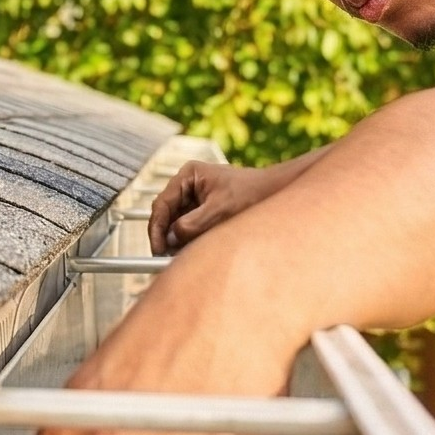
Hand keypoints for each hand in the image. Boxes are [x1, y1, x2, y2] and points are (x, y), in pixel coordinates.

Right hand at [147, 156, 317, 254]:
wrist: (278, 194)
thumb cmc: (253, 193)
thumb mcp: (221, 210)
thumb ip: (194, 224)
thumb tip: (171, 239)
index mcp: (189, 175)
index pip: (162, 204)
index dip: (157, 229)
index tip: (158, 250)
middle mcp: (189, 185)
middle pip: (167, 216)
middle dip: (167, 238)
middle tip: (167, 259)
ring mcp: (196, 199)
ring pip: (177, 225)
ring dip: (178, 242)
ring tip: (183, 257)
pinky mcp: (205, 212)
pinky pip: (190, 229)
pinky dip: (190, 241)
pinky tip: (194, 252)